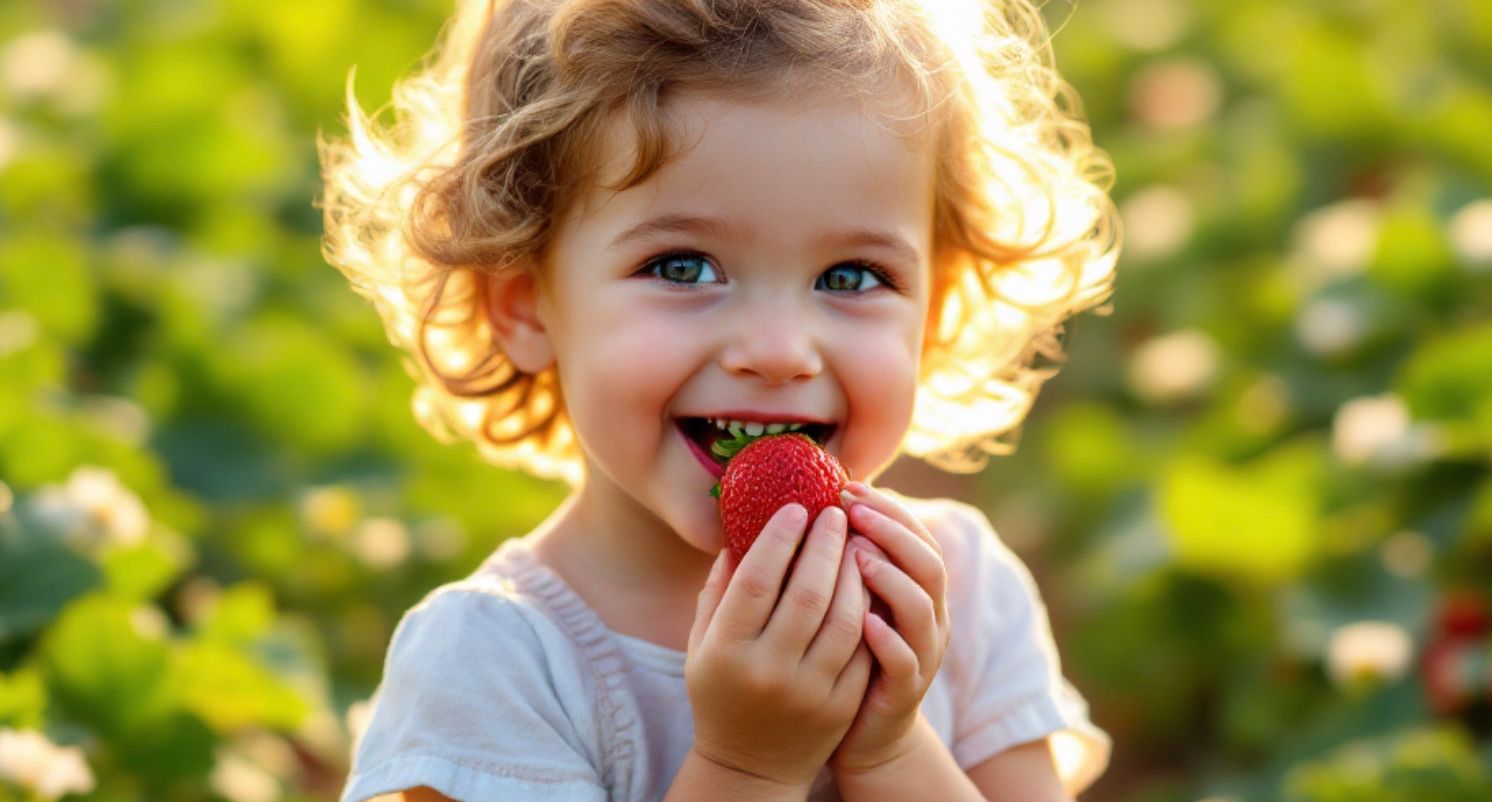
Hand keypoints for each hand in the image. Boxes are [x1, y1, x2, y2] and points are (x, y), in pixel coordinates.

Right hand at [684, 503, 874, 790]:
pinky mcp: (840, 706)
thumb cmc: (722, 688)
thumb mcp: (703, 642)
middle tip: (835, 514)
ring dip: (855, 572)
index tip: (796, 507)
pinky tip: (869, 581)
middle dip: (826, 545)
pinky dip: (870, 609)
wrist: (750, 765)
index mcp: (726, 652)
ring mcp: (809, 692)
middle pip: (807, 593)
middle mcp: (768, 672)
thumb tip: (741, 530)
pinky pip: (864, 648)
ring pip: (844, 618)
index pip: (756, 581)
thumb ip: (719, 589)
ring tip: (856, 541)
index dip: (779, 539)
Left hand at [830, 482, 951, 775]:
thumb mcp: (842, 602)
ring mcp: (921, 655)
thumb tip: (797, 506)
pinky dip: (887, 639)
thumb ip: (836, 561)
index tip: (847, 486)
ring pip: (923, 607)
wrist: (858, 734)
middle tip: (853, 511)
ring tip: (857, 556)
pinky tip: (862, 622)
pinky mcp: (905, 692)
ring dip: (891, 577)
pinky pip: (905, 662)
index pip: (915, 534)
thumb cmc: (840, 656)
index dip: (887, 508)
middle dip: (892, 531)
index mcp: (913, 588)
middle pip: (928, 562)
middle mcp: (927, 617)